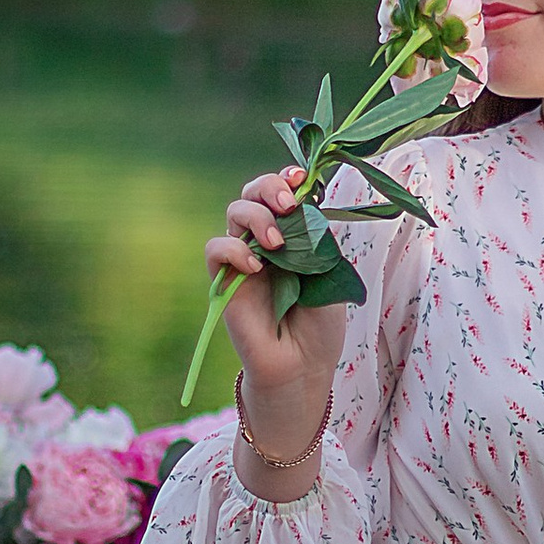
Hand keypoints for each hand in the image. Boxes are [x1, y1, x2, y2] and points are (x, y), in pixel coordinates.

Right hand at [208, 167, 345, 429]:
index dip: (287, 178)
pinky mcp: (223, 281)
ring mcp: (243, 259)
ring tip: (278, 243)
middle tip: (288, 203)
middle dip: (269, 187)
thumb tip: (301, 206)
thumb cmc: (319, 325)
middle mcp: (265, 241)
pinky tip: (257, 267)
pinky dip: (234, 249)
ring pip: (233, 213)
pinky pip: (216, 249)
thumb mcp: (327, 273)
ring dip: (257, 216)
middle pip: (253, 193)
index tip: (302, 177)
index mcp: (292, 235)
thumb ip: (314, 238)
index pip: (281, 192)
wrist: (303, 366)